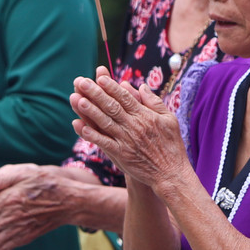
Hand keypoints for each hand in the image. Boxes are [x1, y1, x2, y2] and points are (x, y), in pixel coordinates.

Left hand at [71, 67, 189, 192]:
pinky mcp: (121, 155)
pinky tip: (79, 126)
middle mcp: (134, 126)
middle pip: (111, 106)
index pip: (125, 98)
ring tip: (77, 98)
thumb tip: (142, 86)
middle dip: (95, 93)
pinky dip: (91, 134)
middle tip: (81, 81)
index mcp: (145, 116)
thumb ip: (154, 102)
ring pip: (105, 122)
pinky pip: (104, 142)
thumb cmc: (171, 145)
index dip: (111, 86)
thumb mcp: (169, 119)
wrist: (170, 173)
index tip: (99, 76)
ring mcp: (126, 141)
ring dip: (89, 110)